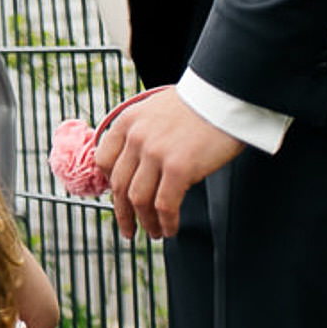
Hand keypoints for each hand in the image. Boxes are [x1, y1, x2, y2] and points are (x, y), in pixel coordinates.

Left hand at [95, 89, 243, 239]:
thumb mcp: (155, 109)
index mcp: (127, 122)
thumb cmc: (197, 104)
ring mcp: (155, 153)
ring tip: (155, 232)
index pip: (103, 160)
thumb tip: (137, 161)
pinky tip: (170, 228)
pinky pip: (164, 205)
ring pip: (139, 199)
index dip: (109, 184)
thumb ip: (141, 132)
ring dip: (145, 222)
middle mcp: (135, 137)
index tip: (117, 198)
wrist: (223, 95)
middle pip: (119, 184)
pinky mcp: (178, 168)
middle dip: (122, 212)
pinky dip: (165, 222)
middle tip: (129, 228)